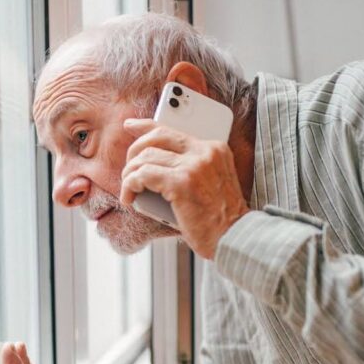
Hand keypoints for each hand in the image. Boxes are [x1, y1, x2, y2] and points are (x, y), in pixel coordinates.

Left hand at [120, 120, 248, 258]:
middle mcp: (205, 152)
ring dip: (129, 175)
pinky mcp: (182, 183)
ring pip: (145, 157)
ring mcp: (194, 166)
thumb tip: (153, 163)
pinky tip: (130, 198)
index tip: (130, 126)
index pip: (172, 129)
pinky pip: (142, 175)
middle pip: (155, 138)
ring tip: (130, 191)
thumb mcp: (211, 183)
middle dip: (134, 154)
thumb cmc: (218, 219)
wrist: (234, 237)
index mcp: (214, 149)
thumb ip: (190, 168)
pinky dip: (129, 186)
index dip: (145, 126)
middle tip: (128, 174)